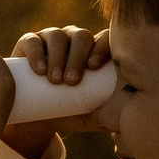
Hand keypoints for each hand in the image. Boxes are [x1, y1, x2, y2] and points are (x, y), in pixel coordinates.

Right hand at [8, 26, 112, 156]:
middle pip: (81, 36)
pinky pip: (32, 41)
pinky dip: (36, 52)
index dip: (102, 47)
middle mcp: (73, 39)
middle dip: (77, 57)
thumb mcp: (89, 116)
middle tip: (71, 82)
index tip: (94, 68)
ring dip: (58, 57)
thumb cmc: (69, 112)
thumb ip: (109, 118)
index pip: (104, 39)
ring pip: (57, 36)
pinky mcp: (28, 43)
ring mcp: (50, 38)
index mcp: (93, 51)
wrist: (36, 117)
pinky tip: (39, 69)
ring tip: (55, 81)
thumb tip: (130, 123)